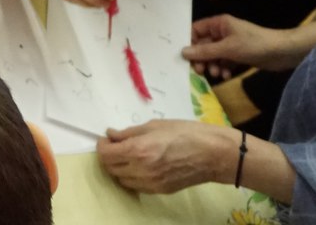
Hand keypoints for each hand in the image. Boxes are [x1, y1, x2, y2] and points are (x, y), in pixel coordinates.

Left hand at [97, 120, 235, 193]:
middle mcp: (140, 170)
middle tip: (115, 145)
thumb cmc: (186, 133)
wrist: (213, 154)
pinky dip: (131, 176)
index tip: (106, 139)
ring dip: (119, 168)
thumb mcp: (155, 125)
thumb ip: (129, 132)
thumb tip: (111, 135)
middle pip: (111, 168)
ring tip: (127, 155)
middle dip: (108, 156)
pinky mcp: (159, 190)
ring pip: (121, 180)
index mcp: (138, 150)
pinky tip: (139, 165)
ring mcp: (150, 183)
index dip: (102, 145)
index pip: (106, 154)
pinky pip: (136, 185)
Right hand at [181, 14, 298, 77]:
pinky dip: (222, 68)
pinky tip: (225, 75)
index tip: (184, 56)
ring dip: (212, 65)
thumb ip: (205, 51)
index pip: (196, 29)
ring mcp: (230, 44)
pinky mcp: (238, 54)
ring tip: (216, 74)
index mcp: (219, 23)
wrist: (282, 52)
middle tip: (199, 70)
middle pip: (203, 44)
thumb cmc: (254, 44)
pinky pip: (223, 61)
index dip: (189, 42)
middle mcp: (222, 32)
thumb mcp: (227, 48)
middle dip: (201, 58)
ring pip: (213, 55)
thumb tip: (182, 52)